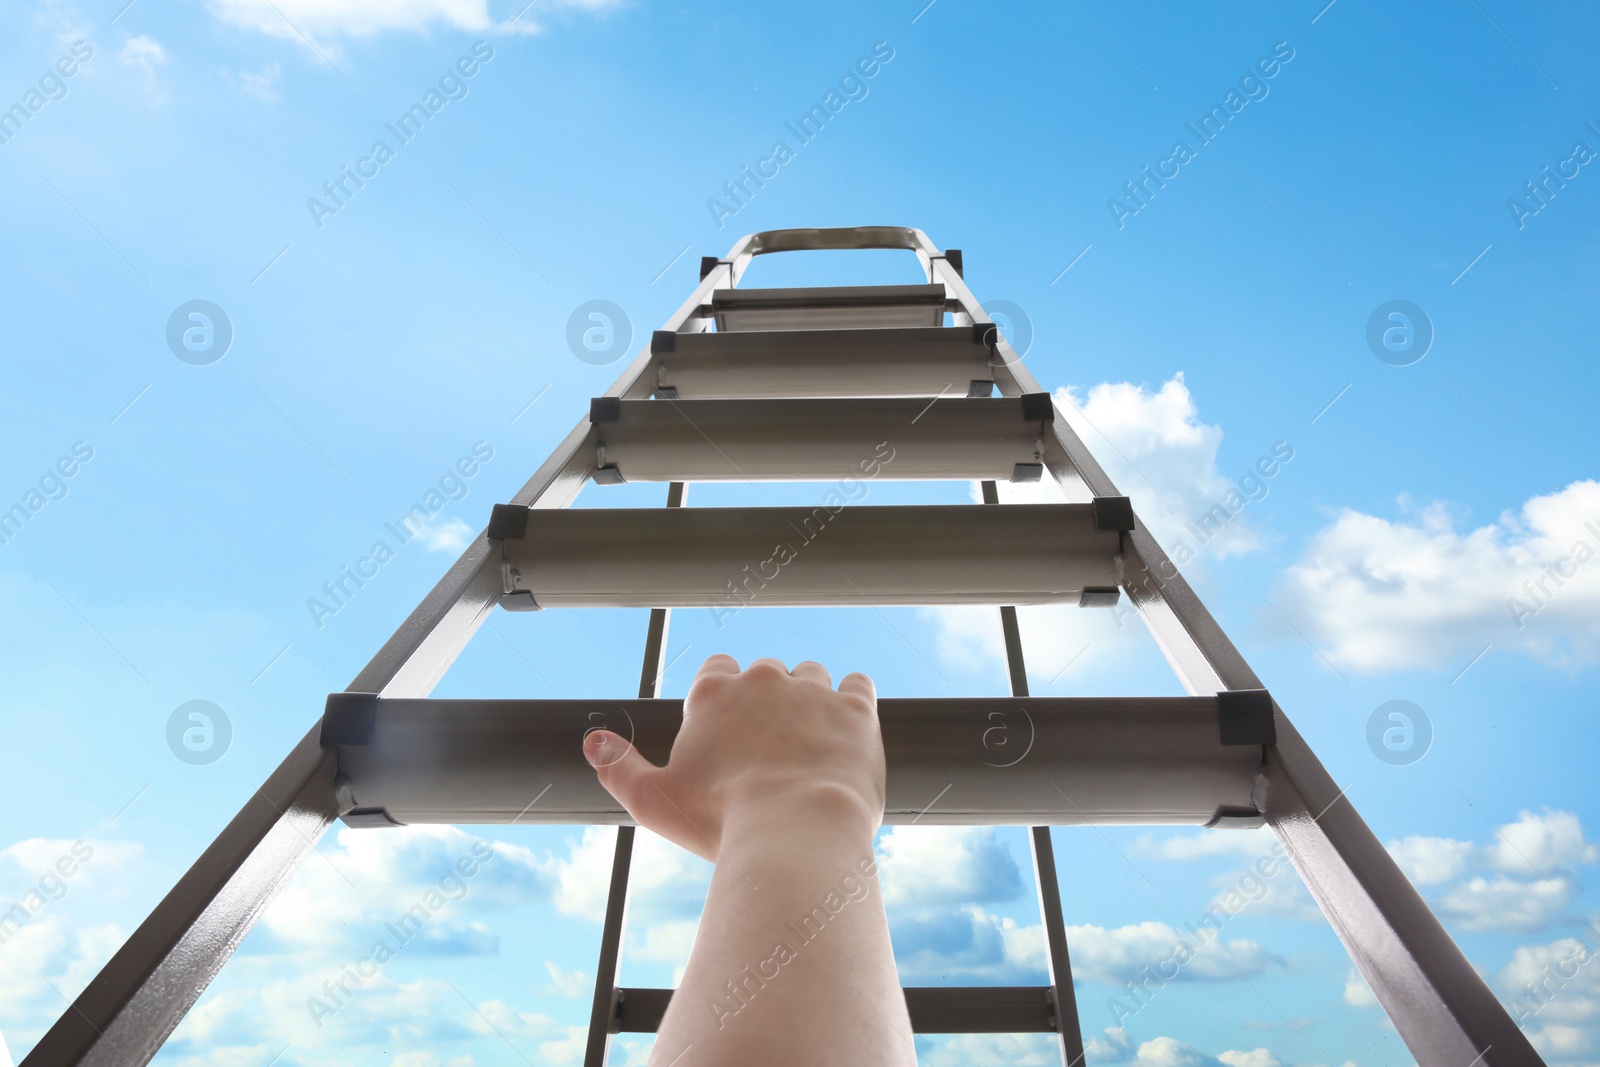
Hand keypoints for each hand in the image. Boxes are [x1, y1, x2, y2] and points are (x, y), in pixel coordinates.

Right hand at [583, 654, 884, 862]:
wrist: (797, 834)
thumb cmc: (722, 821)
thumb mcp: (653, 801)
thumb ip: (619, 768)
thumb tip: (594, 744)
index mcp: (714, 693)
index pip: (716, 671)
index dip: (722, 700)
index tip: (728, 733)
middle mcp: (764, 680)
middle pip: (765, 674)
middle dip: (766, 705)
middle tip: (767, 751)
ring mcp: (814, 690)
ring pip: (812, 675)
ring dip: (810, 701)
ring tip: (809, 746)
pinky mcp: (857, 709)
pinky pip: (858, 684)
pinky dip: (852, 702)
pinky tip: (845, 731)